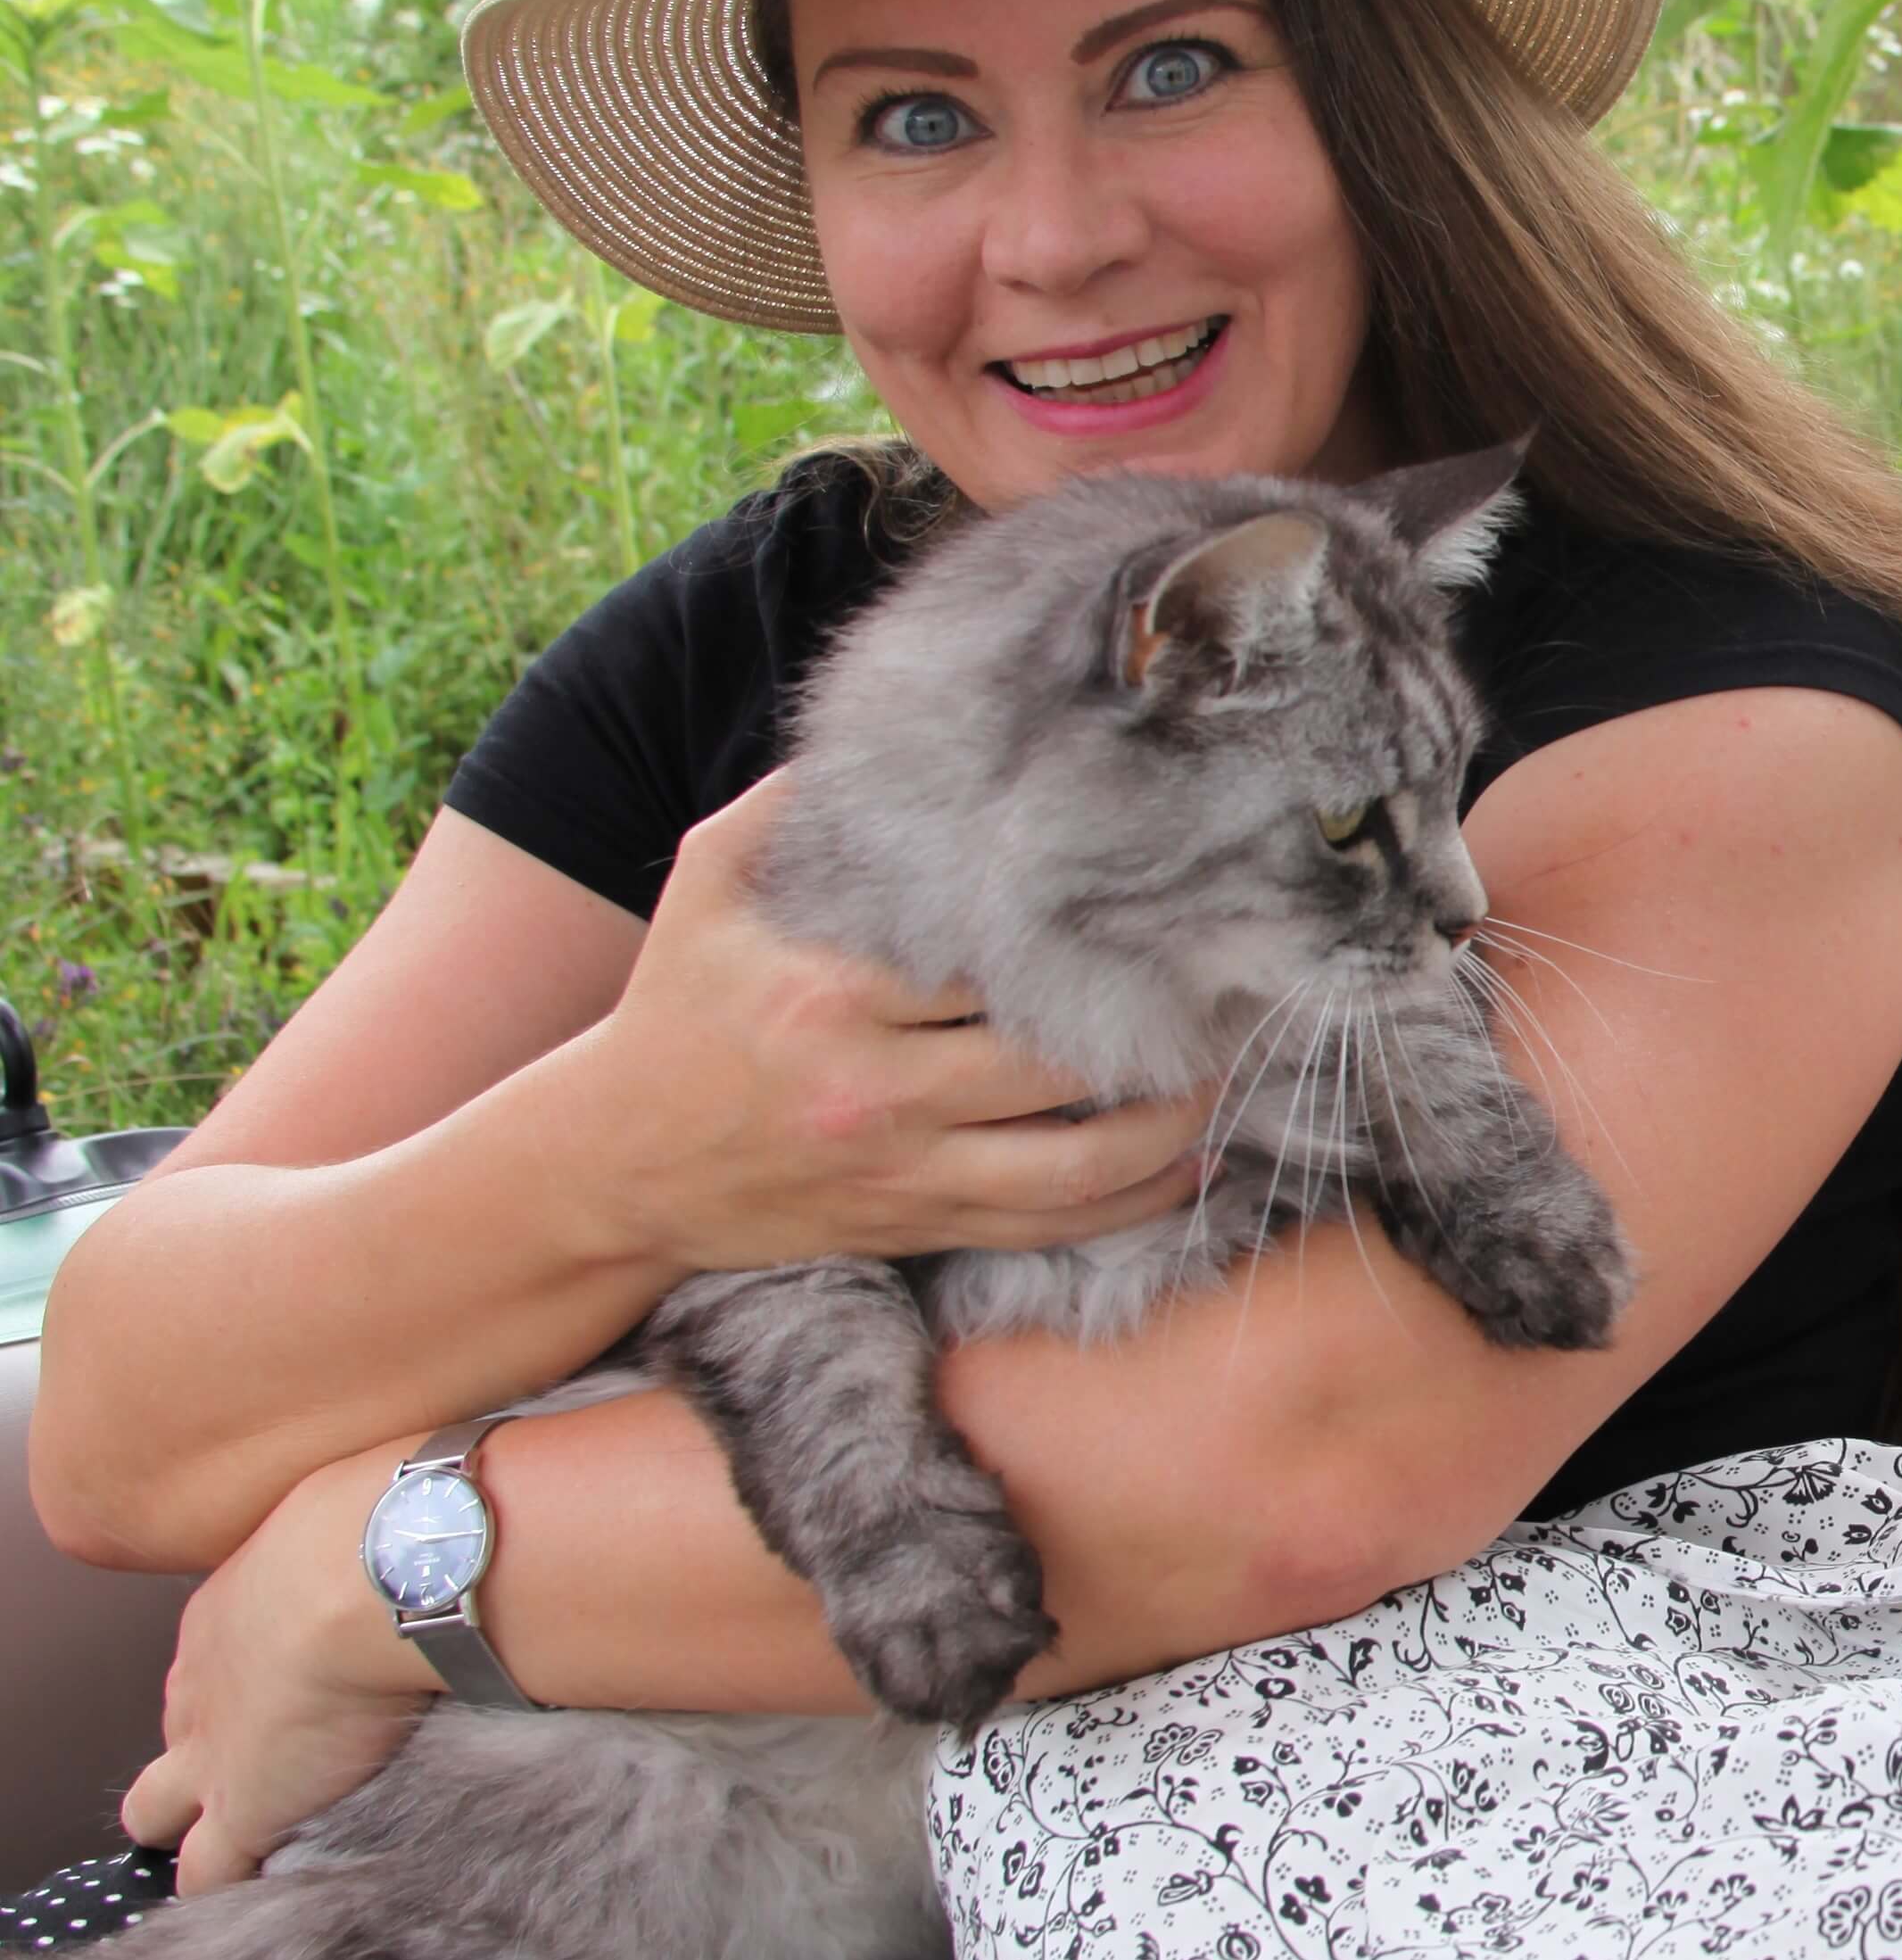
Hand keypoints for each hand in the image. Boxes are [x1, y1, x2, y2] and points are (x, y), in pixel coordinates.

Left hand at [120, 1446, 436, 1893]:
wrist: (381, 1573)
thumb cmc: (381, 1523)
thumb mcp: (349, 1514)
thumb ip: (353, 1541)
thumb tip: (405, 1521)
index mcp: (223, 1613)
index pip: (210, 1665)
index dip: (245, 1687)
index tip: (294, 1691)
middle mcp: (200, 1684)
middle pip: (171, 1733)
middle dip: (201, 1758)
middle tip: (267, 1766)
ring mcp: (211, 1753)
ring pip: (153, 1813)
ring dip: (197, 1828)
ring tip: (251, 1842)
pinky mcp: (242, 1812)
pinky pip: (207, 1877)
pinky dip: (232, 1884)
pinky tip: (273, 1886)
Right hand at [580, 768, 1220, 1277]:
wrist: (611, 1165)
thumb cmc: (673, 1007)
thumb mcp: (711, 882)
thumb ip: (800, 805)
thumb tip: (901, 735)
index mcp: (832, 987)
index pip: (995, 956)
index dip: (1093, 931)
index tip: (1162, 899)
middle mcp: (875, 1084)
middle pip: (1055, 1058)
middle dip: (1159, 1026)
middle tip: (1232, 981)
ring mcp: (900, 1167)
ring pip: (1075, 1160)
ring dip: (1172, 1123)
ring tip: (1228, 1073)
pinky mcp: (914, 1224)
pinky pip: (1047, 1225)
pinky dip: (1134, 1202)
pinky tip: (1192, 1165)